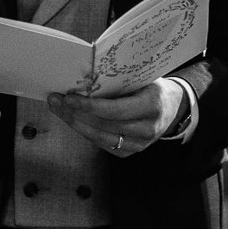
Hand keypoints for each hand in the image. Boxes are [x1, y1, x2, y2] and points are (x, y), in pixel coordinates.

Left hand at [48, 78, 181, 157]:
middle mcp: (147, 129)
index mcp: (152, 106)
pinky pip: (101, 144)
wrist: (172, 107)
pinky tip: (72, 119)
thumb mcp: (142, 77)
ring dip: (75, 123)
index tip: (69, 97)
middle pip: (103, 126)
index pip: (115, 111)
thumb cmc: (151, 86)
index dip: (89, 106)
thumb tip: (83, 76)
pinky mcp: (129, 152)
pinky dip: (85, 131)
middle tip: (55, 100)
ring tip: (59, 109)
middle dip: (75, 114)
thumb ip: (119, 80)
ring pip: (99, 137)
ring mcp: (139, 144)